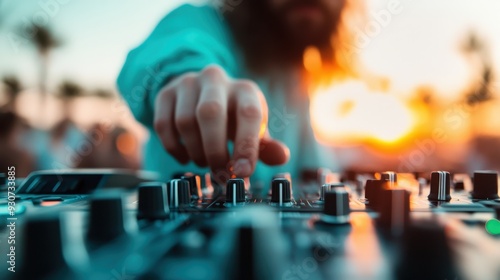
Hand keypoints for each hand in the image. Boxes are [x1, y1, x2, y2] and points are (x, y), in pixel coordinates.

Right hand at [153, 65, 289, 177]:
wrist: (201, 93)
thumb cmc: (232, 118)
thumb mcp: (253, 129)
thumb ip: (266, 146)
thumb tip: (281, 157)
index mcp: (244, 89)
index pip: (248, 114)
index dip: (246, 146)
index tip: (243, 173)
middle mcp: (215, 79)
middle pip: (210, 113)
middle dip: (214, 150)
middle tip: (219, 172)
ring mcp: (187, 83)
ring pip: (185, 122)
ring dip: (195, 151)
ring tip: (204, 161)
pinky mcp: (165, 93)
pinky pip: (163, 125)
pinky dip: (174, 149)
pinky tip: (185, 156)